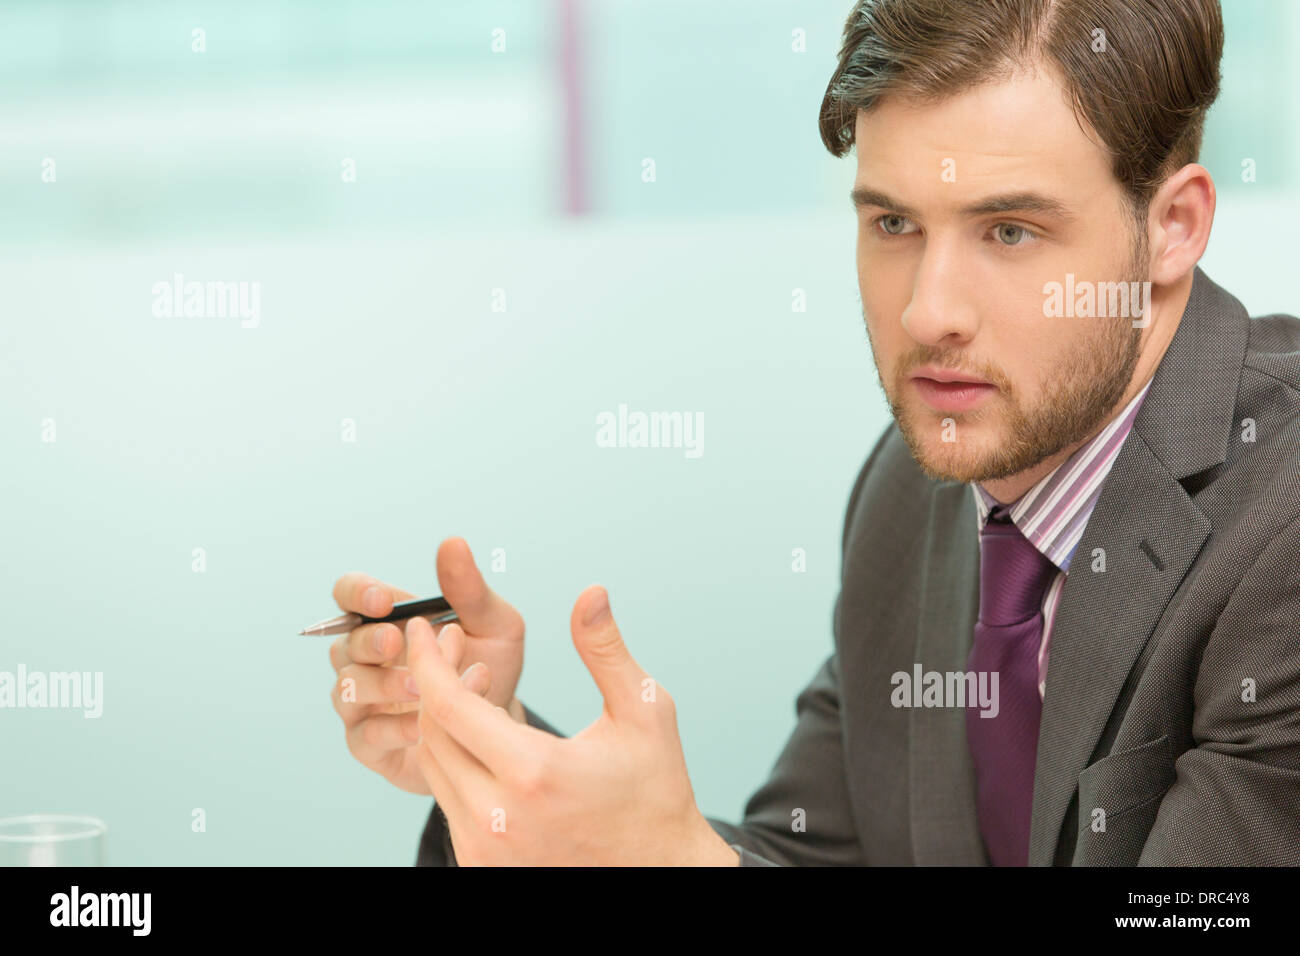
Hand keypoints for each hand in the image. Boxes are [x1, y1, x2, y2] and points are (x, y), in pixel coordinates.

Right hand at [327, 538, 526, 794]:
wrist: (502, 728)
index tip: (384, 601)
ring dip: (383, 685)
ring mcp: (365, 702)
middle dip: (369, 641)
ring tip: (424, 688)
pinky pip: (363, 735)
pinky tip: (423, 725)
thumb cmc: (492, 666)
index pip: (349, 594)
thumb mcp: (494, 625)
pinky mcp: (371, 744)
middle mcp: (367, 659)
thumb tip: (453, 543)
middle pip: (343, 644)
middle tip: (398, 643)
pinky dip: (393, 729)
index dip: (358, 594)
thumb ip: (470, 590)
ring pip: (347, 689)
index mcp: (388, 619)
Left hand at [406, 585, 738, 864]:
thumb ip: (606, 651)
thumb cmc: (657, 792)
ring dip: (443, 723)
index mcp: (534, 774)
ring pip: (434, 769)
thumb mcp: (644, 712)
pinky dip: (455, 762)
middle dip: (433, 683)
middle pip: (431, 734)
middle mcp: (498, 818)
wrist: (660, 872)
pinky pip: (448, 801)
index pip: (447, 707)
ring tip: (471, 686)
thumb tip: (590, 594)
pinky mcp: (482, 867)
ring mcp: (486, 849)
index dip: (428, 660)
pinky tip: (481, 736)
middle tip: (451, 647)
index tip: (426, 627)